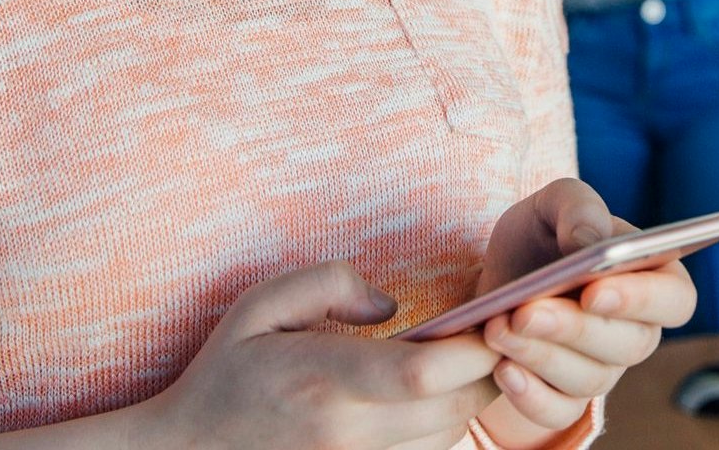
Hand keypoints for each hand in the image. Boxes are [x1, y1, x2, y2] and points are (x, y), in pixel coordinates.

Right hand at [132, 261, 499, 449]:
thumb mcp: (260, 304)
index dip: (473, 350)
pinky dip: (436, 435)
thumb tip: (391, 305)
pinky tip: (421, 407)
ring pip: (444, 441)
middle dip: (486, 375)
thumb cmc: (227, 373)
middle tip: (491, 339)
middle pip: (452, 412)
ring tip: (452, 370)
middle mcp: (343, 435)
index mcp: (322, 380)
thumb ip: (328, 283)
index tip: (490, 322)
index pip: (423, 373)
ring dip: (463, 405)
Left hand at [474, 180, 697, 440]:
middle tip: (525, 311)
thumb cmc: (542, 238)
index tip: (595, 291)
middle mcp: (637, 331)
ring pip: (590, 379)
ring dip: (541, 355)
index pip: (675, 299)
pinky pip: (558, 412)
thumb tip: (590, 242)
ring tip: (498, 328)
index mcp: (654, 278)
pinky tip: (502, 369)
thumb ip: (578, 208)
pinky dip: (530, 396)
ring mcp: (603, 369)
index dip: (643, 299)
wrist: (498, 280)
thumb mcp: (553, 204)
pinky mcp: (565, 399)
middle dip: (573, 328)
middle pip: (628, 344)